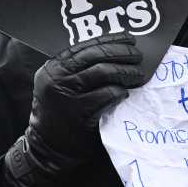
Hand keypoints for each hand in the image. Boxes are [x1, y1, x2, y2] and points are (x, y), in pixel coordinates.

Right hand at [3, 35, 143, 186]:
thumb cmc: (61, 113)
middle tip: (138, 56)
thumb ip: (79, 69)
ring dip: (125, 72)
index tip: (129, 39)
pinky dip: (120, 92)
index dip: (110, 40)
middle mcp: (57, 77)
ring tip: (138, 75)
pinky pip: (107, 95)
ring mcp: (67, 95)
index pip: (85, 46)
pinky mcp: (79, 112)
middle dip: (121, 53)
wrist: (49, 147)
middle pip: (96, 56)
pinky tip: (126, 93)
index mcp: (53, 67)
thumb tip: (114, 52)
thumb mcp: (60, 85)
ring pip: (103, 73)